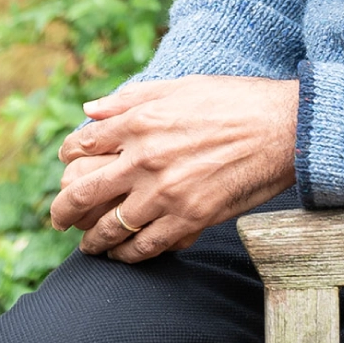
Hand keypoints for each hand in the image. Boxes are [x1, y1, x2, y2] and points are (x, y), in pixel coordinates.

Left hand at [50, 74, 298, 262]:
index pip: (82, 143)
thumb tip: (90, 108)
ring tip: (88, 246)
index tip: (68, 165)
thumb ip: (132, 98)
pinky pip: (144, 247)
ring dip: (92, 241)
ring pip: (109, 228)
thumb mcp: (182, 86)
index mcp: (141, 121)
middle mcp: (145, 158)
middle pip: (83, 192)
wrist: (285, 129)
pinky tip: (124, 255)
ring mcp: (165, 193)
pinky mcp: (189, 219)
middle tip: (58, 219)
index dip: (68, 156)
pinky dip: (127, 256)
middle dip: (62, 210)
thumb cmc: (237, 101)